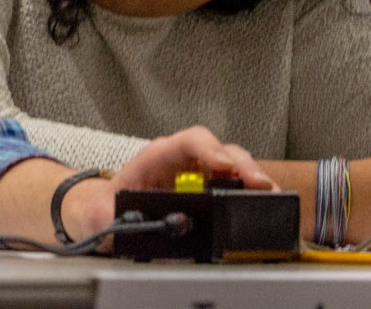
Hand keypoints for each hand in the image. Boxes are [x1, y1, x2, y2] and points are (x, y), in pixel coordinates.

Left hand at [66, 126, 275, 247]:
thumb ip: (112, 220)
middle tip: (260, 185)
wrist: (104, 215)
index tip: (223, 166)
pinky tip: (264, 202)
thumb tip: (131, 227)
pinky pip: (236, 185)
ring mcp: (198, 174)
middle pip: (220, 151)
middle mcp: (182, 161)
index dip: (209, 150)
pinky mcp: (209, 190)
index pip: (187, 142)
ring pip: (234, 165)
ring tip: (270, 195)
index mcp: (155, 159)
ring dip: (253, 178)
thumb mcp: (101, 216)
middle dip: (243, 165)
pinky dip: (252, 192)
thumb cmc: (104, 209)